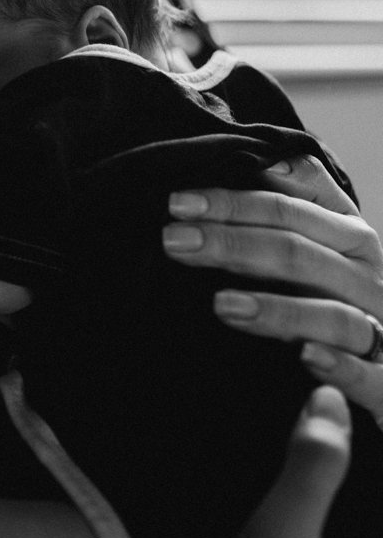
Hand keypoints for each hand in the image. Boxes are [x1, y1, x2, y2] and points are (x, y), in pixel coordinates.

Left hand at [163, 154, 382, 422]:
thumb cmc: (345, 295)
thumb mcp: (326, 244)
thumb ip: (298, 204)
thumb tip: (259, 164)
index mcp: (351, 238)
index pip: (289, 208)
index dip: (234, 202)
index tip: (177, 203)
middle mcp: (369, 277)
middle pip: (298, 252)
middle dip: (233, 243)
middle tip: (174, 241)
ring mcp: (382, 328)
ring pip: (332, 314)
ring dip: (278, 310)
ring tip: (220, 304)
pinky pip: (368, 374)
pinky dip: (339, 366)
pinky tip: (305, 357)